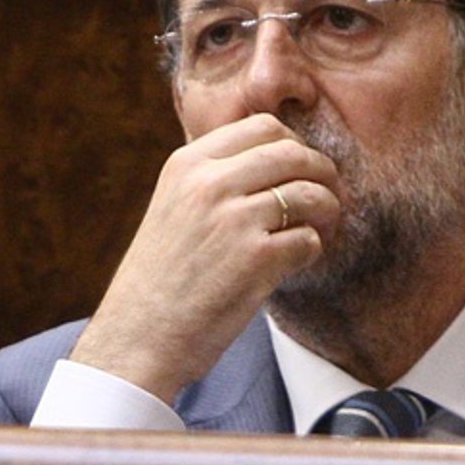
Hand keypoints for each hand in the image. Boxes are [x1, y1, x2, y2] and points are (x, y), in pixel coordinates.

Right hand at [68, 114, 341, 403]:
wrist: (137, 337)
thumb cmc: (159, 281)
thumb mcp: (173, 208)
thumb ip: (212, 181)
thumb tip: (277, 161)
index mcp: (187, 165)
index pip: (262, 127)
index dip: (293, 146)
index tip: (298, 170)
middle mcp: (209, 184)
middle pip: (293, 152)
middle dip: (321, 173)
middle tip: (325, 198)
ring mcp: (234, 220)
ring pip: (310, 193)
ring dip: (326, 212)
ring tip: (319, 230)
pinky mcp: (256, 260)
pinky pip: (309, 239)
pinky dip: (312, 250)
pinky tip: (296, 262)